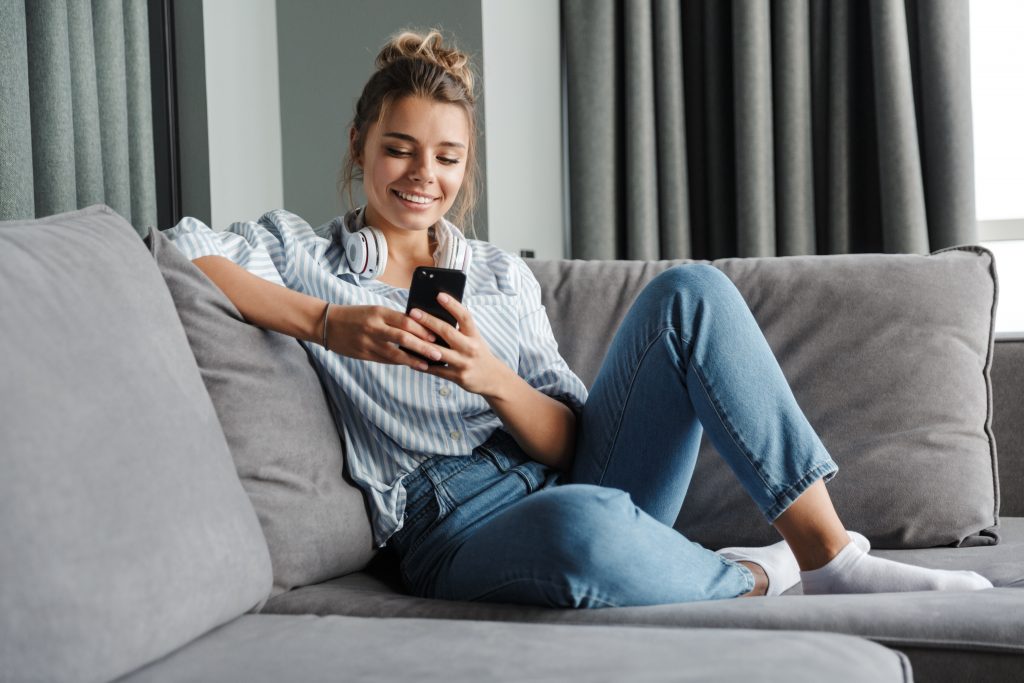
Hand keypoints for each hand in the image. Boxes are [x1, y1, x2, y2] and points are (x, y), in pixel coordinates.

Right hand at [326, 305, 441, 370]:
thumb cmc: (356, 315)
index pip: (405, 320)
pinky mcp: (363, 354)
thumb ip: (393, 319)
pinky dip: (399, 362)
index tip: (435, 335)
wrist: (328, 324)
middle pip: (403, 338)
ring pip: (394, 353)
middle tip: (438, 353)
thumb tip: (418, 327)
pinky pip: (385, 360)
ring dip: (413, 360)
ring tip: (427, 364)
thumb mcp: (374, 310)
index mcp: (379, 312)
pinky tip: (410, 365)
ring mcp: (368, 342)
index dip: (422, 329)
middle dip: (422, 346)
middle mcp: (374, 327)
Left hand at [409, 293, 511, 395]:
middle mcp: (470, 348)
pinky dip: (422, 364)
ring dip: (421, 343)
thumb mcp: (475, 338)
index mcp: (474, 335)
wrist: (493, 378)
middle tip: (413, 312)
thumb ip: (460, 329)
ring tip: (406, 334)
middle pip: (447, 331)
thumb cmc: (479, 353)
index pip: (465, 316)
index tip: (439, 295)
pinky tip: (410, 357)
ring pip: (438, 351)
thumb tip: (437, 314)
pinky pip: (436, 370)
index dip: (452, 305)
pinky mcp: (457, 377)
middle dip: (428, 321)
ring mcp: (463, 363)